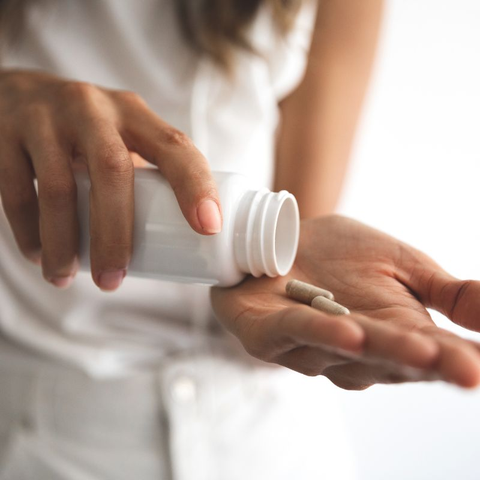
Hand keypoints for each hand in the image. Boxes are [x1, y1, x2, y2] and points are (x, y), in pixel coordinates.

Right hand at [0, 69, 221, 290]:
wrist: (17, 94)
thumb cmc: (87, 131)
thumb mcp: (122, 135)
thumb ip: (147, 171)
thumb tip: (182, 237)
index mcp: (134, 113)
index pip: (175, 147)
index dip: (196, 186)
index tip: (208, 229)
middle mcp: (93, 108)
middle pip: (113, 171)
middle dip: (115, 234)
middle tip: (113, 280)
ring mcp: (46, 117)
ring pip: (57, 189)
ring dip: (64, 244)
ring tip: (66, 278)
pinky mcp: (5, 133)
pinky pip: (17, 191)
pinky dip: (27, 231)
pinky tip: (38, 255)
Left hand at [211, 215, 479, 388]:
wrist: (284, 235)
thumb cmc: (341, 255)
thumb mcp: (402, 265)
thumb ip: (446, 293)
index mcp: (389, 335)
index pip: (429, 354)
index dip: (456, 362)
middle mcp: (352, 352)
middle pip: (391, 359)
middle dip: (426, 361)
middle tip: (468, 368)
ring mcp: (307, 346)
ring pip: (345, 353)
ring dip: (379, 350)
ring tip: (418, 348)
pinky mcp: (266, 333)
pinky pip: (294, 333)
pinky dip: (320, 333)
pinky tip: (351, 332)